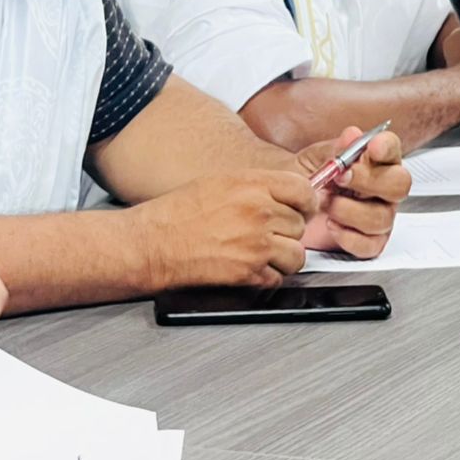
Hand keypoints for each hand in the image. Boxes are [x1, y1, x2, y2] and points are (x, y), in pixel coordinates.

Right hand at [134, 170, 316, 288]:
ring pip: (297, 255)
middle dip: (287, 230)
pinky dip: (268, 275)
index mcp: (252, 184)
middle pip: (300, 224)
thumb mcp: (222, 182)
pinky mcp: (249, 272)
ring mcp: (256, 244)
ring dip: (283, 255)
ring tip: (262, 251)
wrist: (155, 242)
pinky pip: (279, 277)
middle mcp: (259, 212)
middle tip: (268, 231)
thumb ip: (258, 186)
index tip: (300, 208)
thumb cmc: (180, 211)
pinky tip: (249, 265)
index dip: (304, 201)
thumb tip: (287, 193)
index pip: (303, 190)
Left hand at [296, 127, 407, 258]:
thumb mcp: (315, 159)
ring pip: (382, 217)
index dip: (387, 147)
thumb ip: (335, 148)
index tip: (372, 147)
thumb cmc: (306, 180)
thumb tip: (352, 135)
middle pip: (399, 184)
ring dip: (350, 210)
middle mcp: (383, 188)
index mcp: (374, 161)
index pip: (392, 148)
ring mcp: (380, 215)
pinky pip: (370, 244)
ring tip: (325, 203)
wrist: (288, 207)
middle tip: (340, 178)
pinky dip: (348, 236)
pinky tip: (331, 224)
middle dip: (369, 180)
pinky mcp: (369, 242)